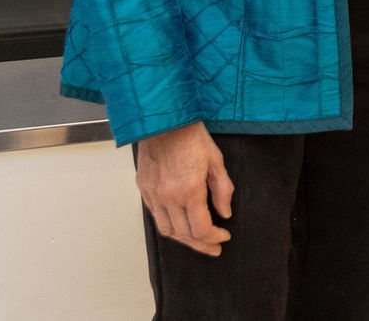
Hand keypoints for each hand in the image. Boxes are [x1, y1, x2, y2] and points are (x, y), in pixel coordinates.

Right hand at [135, 122, 233, 256]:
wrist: (163, 121)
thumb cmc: (191, 136)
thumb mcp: (216, 160)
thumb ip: (222, 190)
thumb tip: (225, 213)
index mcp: (189, 191)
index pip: (200, 228)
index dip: (214, 237)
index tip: (224, 236)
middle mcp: (168, 197)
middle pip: (184, 234)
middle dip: (201, 244)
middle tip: (213, 247)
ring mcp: (153, 194)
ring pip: (167, 230)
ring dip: (183, 239)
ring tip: (197, 240)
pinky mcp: (143, 189)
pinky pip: (155, 216)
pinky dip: (169, 226)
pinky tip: (180, 224)